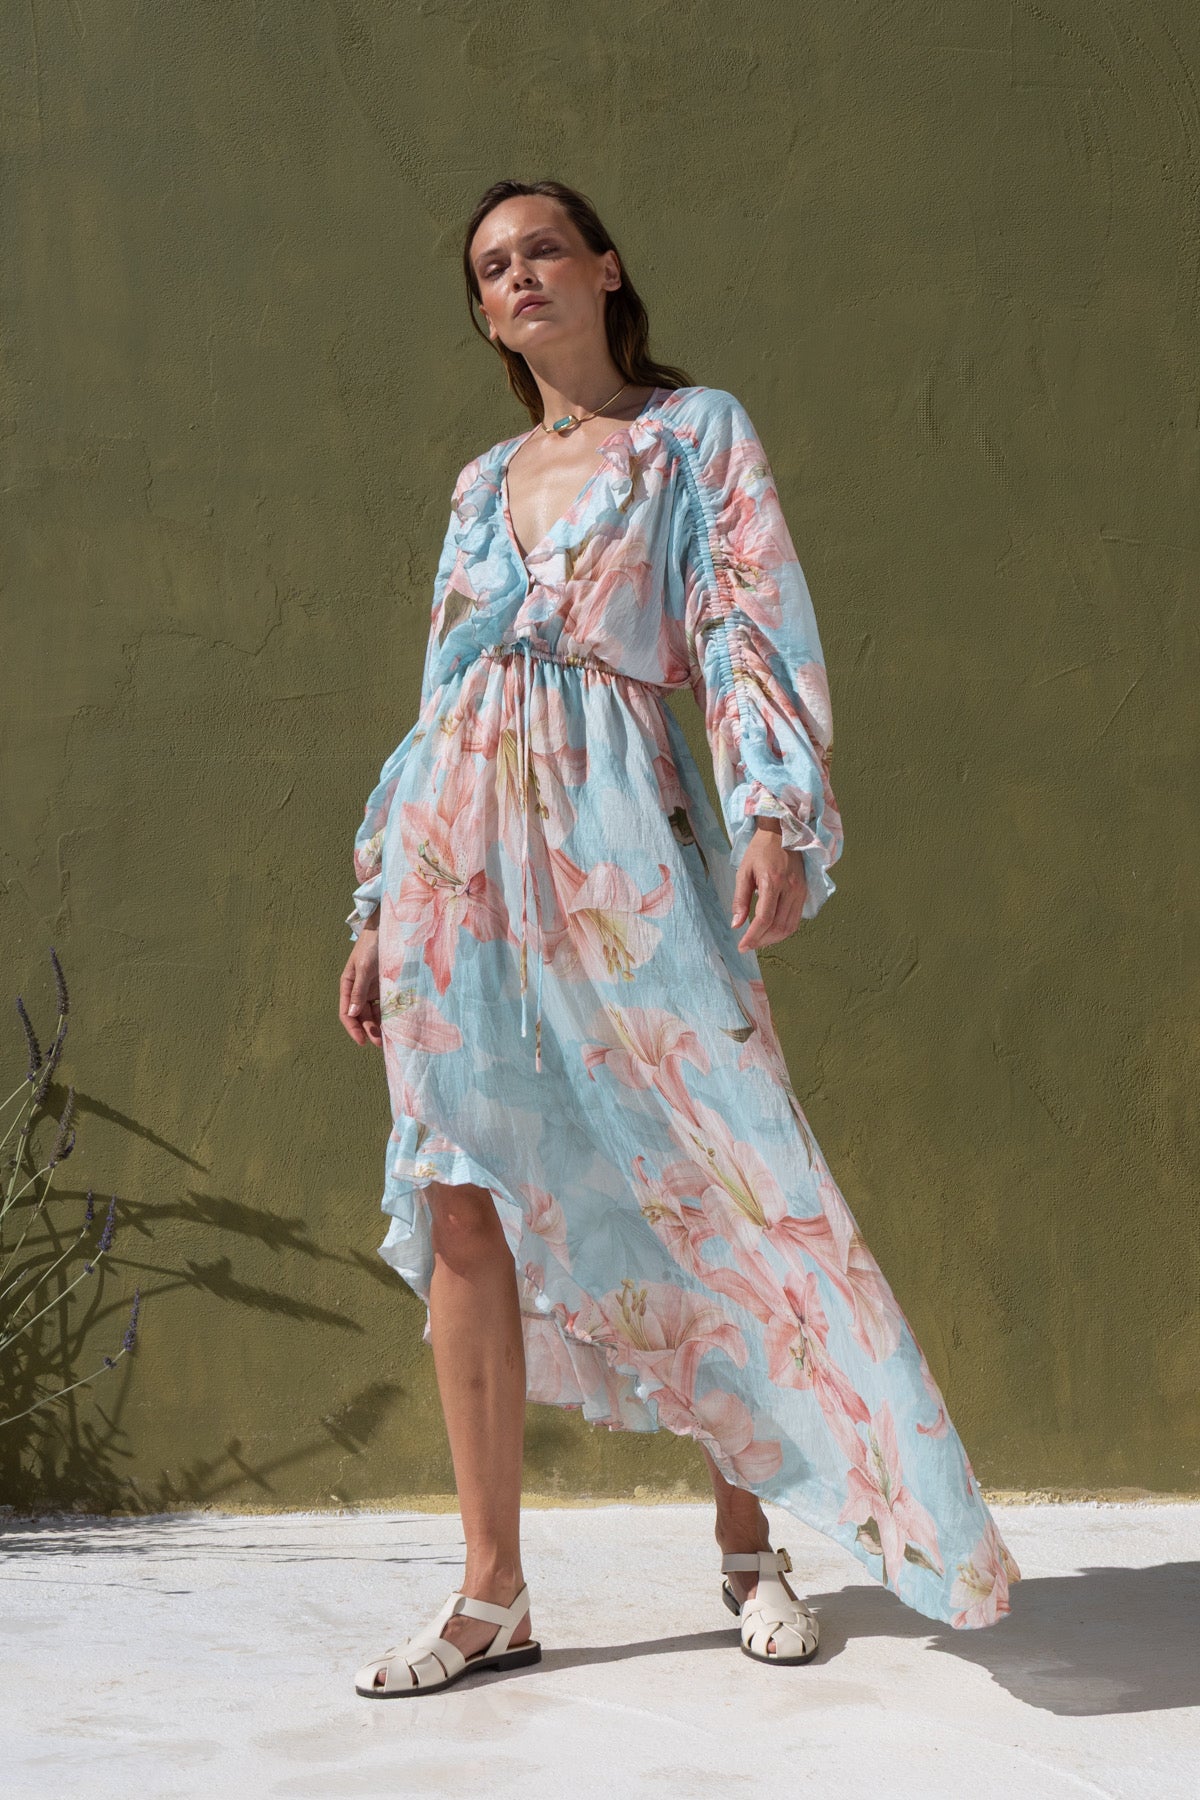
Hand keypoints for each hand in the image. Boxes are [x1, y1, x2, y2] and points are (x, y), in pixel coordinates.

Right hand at [339, 913, 382, 1046]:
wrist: (389, 928)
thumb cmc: (372, 945)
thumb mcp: (364, 968)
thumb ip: (359, 991)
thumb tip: (352, 1014)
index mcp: (348, 985)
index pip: (347, 1013)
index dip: (353, 1029)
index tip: (363, 1041)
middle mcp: (359, 989)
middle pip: (362, 1016)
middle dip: (370, 1030)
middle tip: (381, 1043)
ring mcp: (373, 988)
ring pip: (375, 1012)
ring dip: (380, 1024)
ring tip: (390, 1037)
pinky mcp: (386, 986)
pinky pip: (386, 1004)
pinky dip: (390, 1014)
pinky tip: (396, 1022)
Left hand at [732, 821, 807, 951]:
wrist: (782, 833)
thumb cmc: (759, 851)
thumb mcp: (743, 871)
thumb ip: (739, 899)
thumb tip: (736, 925)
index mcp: (772, 881)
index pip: (765, 918)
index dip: (753, 936)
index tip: (742, 946)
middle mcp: (790, 889)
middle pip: (779, 926)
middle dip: (762, 941)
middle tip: (748, 945)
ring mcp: (800, 891)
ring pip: (790, 927)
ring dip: (773, 939)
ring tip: (758, 941)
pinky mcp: (804, 893)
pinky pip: (796, 919)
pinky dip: (783, 930)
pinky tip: (771, 931)